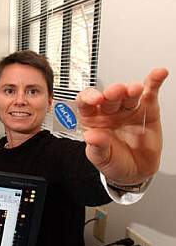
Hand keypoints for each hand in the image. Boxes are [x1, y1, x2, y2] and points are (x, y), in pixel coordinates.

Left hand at [76, 68, 167, 184]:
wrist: (136, 172)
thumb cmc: (114, 162)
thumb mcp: (102, 158)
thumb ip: (97, 147)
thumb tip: (91, 136)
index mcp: (92, 119)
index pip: (86, 103)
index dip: (88, 97)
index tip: (95, 99)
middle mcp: (108, 111)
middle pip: (109, 96)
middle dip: (112, 92)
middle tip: (116, 91)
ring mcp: (127, 109)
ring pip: (128, 94)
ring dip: (131, 89)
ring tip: (135, 89)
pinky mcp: (147, 110)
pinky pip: (150, 93)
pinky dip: (154, 82)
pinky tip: (158, 74)